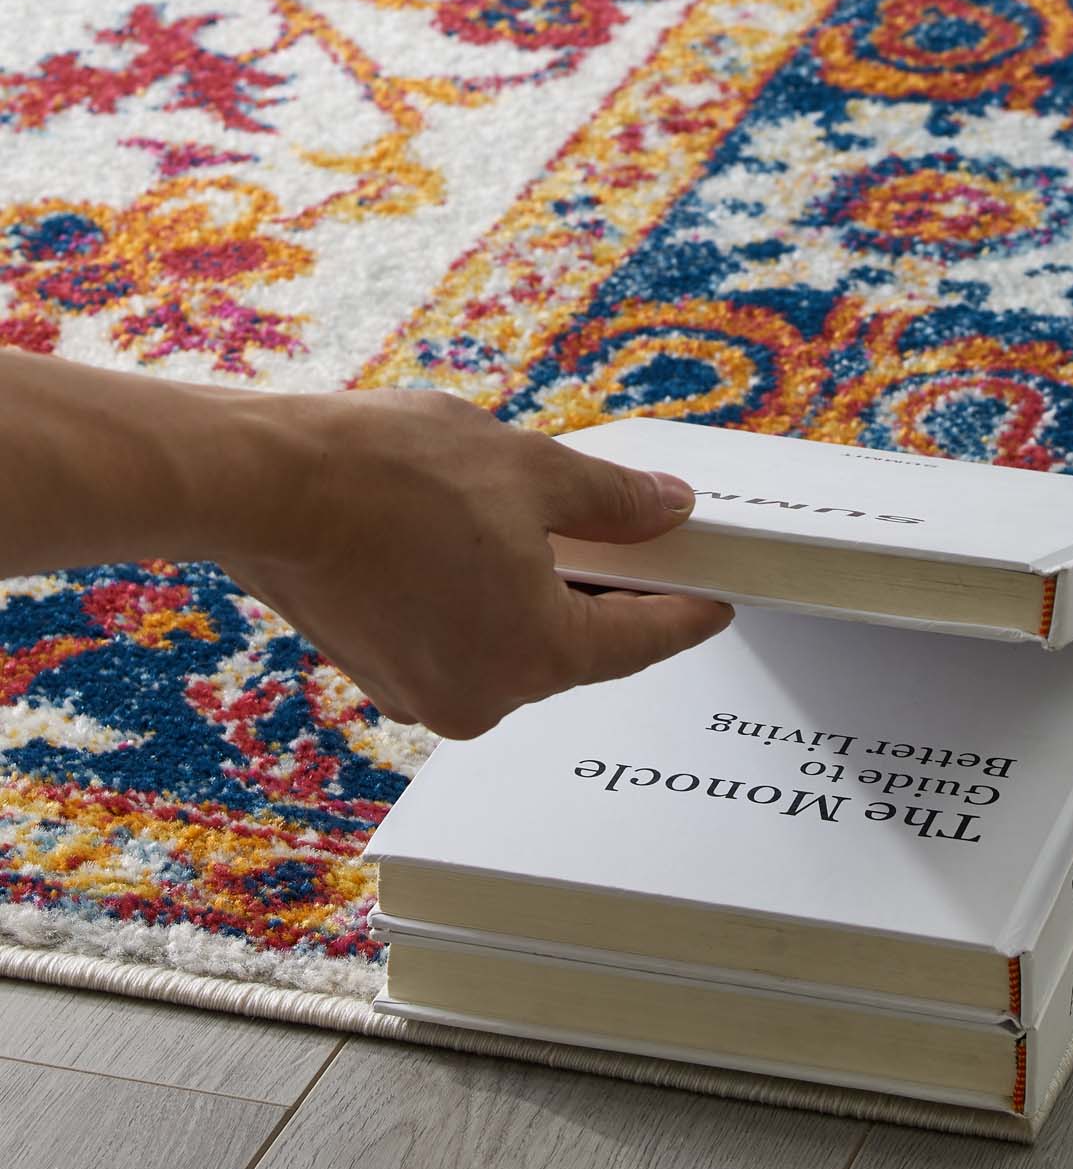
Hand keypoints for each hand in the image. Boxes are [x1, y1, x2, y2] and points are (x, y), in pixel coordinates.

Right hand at [221, 390, 731, 738]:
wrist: (257, 484)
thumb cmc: (394, 474)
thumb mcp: (533, 470)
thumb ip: (615, 501)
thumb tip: (669, 508)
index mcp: (535, 656)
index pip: (640, 642)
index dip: (686, 614)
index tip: (718, 603)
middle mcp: (482, 698)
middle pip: (576, 647)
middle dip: (611, 597)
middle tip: (646, 550)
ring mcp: (423, 694)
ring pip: (515, 644)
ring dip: (543, 597)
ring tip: (560, 536)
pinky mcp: (380, 673)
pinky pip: (462, 642)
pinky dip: (487, 605)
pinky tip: (488, 551)